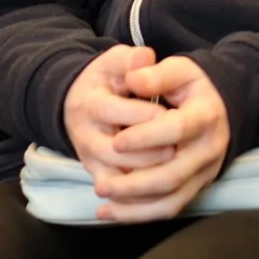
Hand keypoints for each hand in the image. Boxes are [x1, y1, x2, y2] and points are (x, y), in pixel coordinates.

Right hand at [63, 44, 167, 185]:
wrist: (81, 103)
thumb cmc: (107, 80)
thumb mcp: (116, 62)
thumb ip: (131, 59)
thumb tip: (146, 57)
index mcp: (90, 103)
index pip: (115, 112)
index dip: (145, 115)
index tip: (169, 114)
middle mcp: (86, 136)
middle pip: (116, 152)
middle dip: (150, 152)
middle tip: (177, 149)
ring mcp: (91, 160)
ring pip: (117, 180)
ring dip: (147, 179)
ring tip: (175, 168)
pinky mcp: (99, 176)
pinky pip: (118, 198)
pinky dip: (138, 201)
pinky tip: (165, 191)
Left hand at [94, 56, 230, 222]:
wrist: (221, 107)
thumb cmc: (193, 87)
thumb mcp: (179, 70)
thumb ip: (155, 75)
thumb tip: (133, 79)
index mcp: (206, 116)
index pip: (177, 130)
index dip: (146, 137)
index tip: (115, 141)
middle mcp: (209, 149)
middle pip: (172, 175)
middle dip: (134, 184)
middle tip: (102, 184)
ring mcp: (204, 173)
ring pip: (170, 200)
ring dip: (134, 206)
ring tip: (103, 202)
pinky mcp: (197, 188)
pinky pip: (170, 209)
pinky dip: (140, 215)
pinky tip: (112, 213)